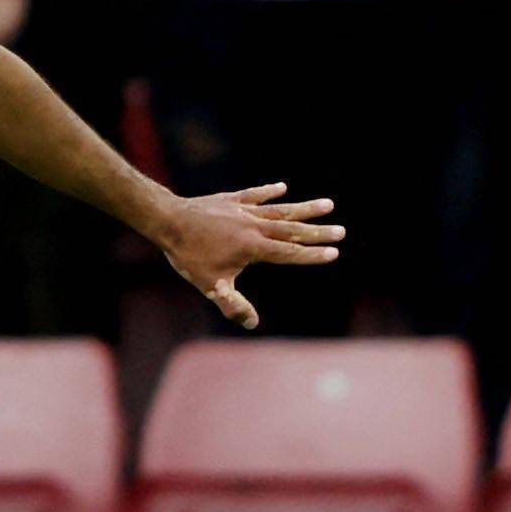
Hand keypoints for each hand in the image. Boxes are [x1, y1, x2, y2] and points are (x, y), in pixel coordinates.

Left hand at [149, 183, 341, 327]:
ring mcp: (244, 211)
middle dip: (318, 232)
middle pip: (292, 230)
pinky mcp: (231, 200)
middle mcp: (255, 227)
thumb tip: (252, 324)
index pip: (290, 253)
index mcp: (254, 248)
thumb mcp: (211, 286)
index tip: (334, 253)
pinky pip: (255, 195)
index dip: (313, 254)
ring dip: (304, 208)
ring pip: (280, 209)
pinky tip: (283, 188)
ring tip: (328, 204)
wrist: (169, 222)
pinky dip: (269, 192)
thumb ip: (234, 305)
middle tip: (341, 231)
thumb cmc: (189, 257)